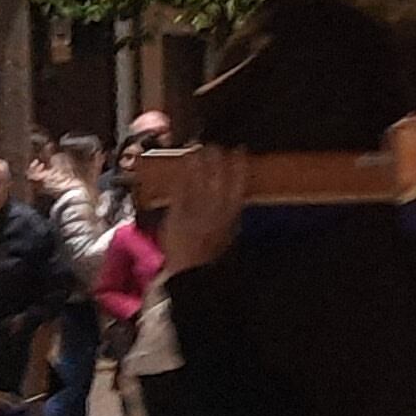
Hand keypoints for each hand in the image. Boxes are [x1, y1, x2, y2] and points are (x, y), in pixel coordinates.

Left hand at [157, 145, 245, 275]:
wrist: (190, 269)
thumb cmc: (213, 253)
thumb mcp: (232, 230)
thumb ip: (232, 208)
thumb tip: (235, 190)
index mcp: (232, 212)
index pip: (239, 180)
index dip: (239, 162)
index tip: (239, 149)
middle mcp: (214, 206)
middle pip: (217, 173)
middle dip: (217, 156)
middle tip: (215, 146)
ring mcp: (194, 207)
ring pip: (198, 176)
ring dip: (199, 159)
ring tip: (198, 149)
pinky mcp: (176, 209)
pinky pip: (180, 186)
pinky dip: (183, 172)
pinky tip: (184, 162)